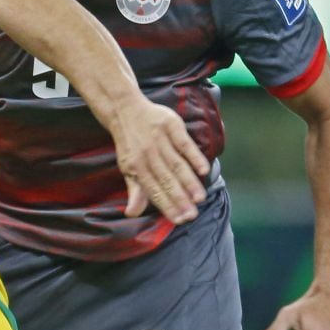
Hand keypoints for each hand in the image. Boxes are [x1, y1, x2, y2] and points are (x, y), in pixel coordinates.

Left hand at [114, 98, 210, 223]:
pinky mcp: (170, 126)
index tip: (179, 220)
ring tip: (199, 198)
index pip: (154, 191)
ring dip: (189, 183)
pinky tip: (204, 170)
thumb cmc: (130, 143)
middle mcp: (148, 155)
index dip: (167, 206)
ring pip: (177, 165)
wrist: (125, 109)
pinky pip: (184, 143)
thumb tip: (132, 214)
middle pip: (167, 180)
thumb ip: (135, 190)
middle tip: (192, 215)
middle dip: (180, 200)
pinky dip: (195, 157)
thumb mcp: (127, 167)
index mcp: (136, 167)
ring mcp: (160, 139)